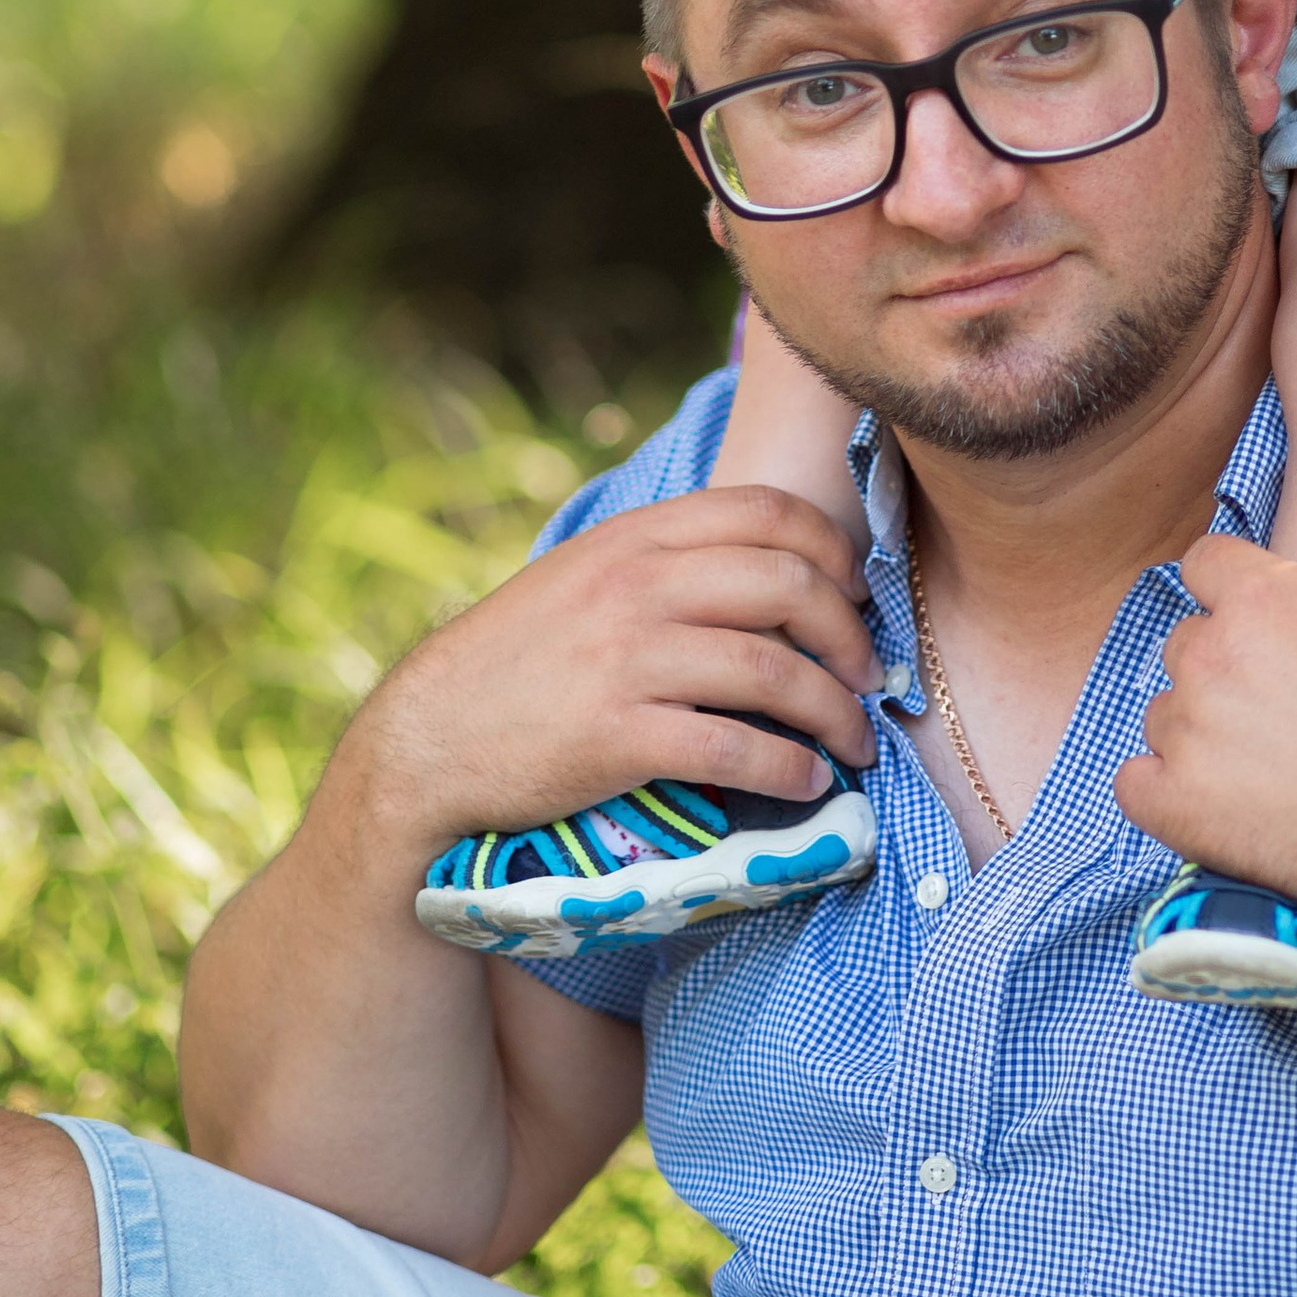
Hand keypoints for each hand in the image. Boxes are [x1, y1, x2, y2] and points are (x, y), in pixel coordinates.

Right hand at [338, 487, 882, 870]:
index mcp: (636, 537)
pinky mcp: (618, 738)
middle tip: (870, 678)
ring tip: (856, 742)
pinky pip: (735, 748)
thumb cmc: (516, 661)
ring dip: (835, 712)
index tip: (857, 595)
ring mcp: (628, 661)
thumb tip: (770, 572)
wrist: (426, 742)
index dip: (833, 550)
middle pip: (789, 587)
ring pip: (774, 671)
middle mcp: (638, 586)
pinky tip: (806, 785)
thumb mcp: (585, 577)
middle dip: (850, 636)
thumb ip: (664, 561)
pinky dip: (788, 769)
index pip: (767, 511)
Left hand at [1113, 470, 1296, 933]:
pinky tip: (1222, 803)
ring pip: (1165, 713)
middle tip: (1287, 709)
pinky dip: (1167, 794)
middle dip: (1225, 669)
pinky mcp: (1176, 807)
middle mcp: (1214, 658)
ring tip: (1269, 764)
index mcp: (1265, 600)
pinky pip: (1134, 782)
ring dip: (1200, 735)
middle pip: (1187, 643)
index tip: (1274, 632)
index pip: (1205, 565)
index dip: (1238, 596)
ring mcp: (1189, 734)